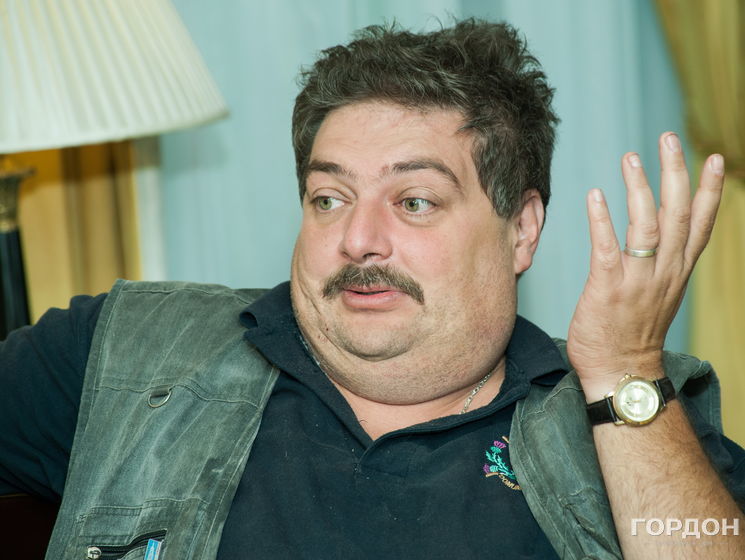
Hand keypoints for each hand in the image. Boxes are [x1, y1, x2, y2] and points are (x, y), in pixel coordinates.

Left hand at [567, 132, 723, 400]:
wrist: (621, 374)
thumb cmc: (633, 333)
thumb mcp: (660, 294)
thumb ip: (661, 263)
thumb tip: (658, 234)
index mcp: (677, 271)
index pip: (700, 224)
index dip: (708, 189)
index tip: (713, 157)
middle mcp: (664, 272)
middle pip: (678, 214)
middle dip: (675, 173)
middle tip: (667, 139)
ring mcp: (637, 280)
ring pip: (647, 226)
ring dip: (640, 188)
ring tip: (631, 158)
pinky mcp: (608, 289)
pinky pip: (607, 248)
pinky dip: (603, 220)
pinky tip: (596, 196)